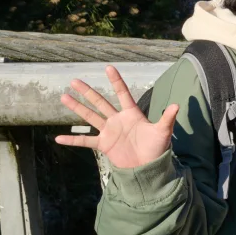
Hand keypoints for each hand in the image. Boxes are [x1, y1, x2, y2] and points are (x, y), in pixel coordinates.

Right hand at [55, 65, 178, 169]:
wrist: (148, 167)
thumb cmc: (157, 148)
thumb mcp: (163, 131)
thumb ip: (167, 118)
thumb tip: (177, 105)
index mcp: (132, 113)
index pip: (122, 93)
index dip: (116, 81)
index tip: (108, 67)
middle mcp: (118, 120)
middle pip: (100, 102)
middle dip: (87, 91)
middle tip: (74, 80)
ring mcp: (109, 131)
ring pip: (90, 116)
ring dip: (77, 108)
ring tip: (64, 97)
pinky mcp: (104, 145)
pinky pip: (85, 141)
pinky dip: (72, 140)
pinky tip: (58, 138)